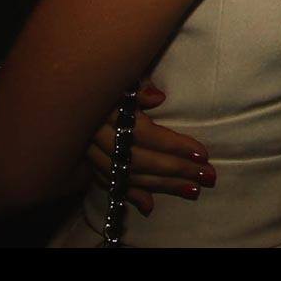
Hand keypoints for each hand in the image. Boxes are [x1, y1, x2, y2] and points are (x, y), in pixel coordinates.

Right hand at [85, 83, 215, 216]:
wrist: (72, 88)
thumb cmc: (107, 76)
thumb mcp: (123, 73)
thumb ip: (139, 86)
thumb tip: (158, 98)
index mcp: (106, 110)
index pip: (144, 135)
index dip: (173, 145)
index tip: (202, 154)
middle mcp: (94, 136)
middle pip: (138, 159)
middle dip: (176, 170)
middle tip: (208, 176)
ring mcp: (87, 152)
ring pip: (127, 175)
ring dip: (161, 186)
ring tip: (193, 190)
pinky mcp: (85, 163)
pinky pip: (109, 183)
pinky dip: (129, 195)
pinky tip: (149, 207)